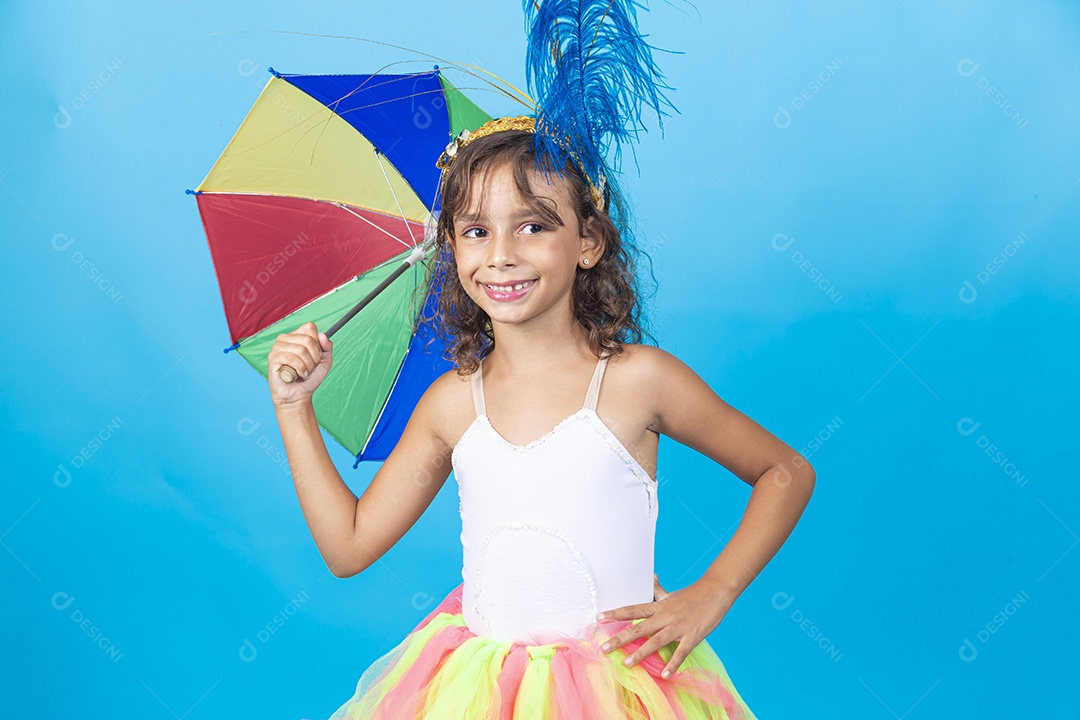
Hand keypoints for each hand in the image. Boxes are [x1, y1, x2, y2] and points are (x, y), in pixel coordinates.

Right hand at [267, 322, 332, 408]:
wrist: (298, 395)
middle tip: (310, 367)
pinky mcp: (272, 358)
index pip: (310, 328)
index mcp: (296, 335)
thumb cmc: (309, 378)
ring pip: (301, 350)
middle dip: (315, 358)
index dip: (318, 344)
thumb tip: (323, 335)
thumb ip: (327, 347)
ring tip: (304, 372)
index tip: (316, 356)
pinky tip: (298, 374)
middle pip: (308, 339)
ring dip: (308, 366)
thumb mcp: (324, 362)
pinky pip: (291, 358)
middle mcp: (285, 338)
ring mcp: (277, 347)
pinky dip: (300, 369)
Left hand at [596, 574, 734, 678]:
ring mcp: (678, 626)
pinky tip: (665, 674)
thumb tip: (652, 578)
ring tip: (626, 663)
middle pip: (639, 627)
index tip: (599, 618)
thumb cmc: (693, 594)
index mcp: (659, 606)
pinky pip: (681, 652)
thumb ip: (659, 590)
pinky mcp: (693, 635)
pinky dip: (673, 663)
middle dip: (620, 638)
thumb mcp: (672, 593)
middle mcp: (665, 616)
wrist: (716, 591)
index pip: (633, 609)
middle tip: (604, 648)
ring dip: (640, 652)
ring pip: (656, 641)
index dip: (615, 614)